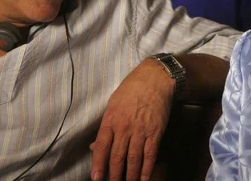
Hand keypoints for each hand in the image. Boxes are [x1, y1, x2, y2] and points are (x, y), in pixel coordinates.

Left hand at [90, 59, 173, 180]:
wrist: (154, 79)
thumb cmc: (131, 89)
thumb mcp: (113, 104)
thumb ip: (106, 126)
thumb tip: (96, 146)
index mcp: (111, 119)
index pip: (102, 146)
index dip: (98, 164)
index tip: (96, 178)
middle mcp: (124, 127)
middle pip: (117, 156)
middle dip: (113, 174)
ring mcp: (140, 130)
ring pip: (133, 159)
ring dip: (129, 175)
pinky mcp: (155, 132)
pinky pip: (150, 154)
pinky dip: (146, 168)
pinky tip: (143, 178)